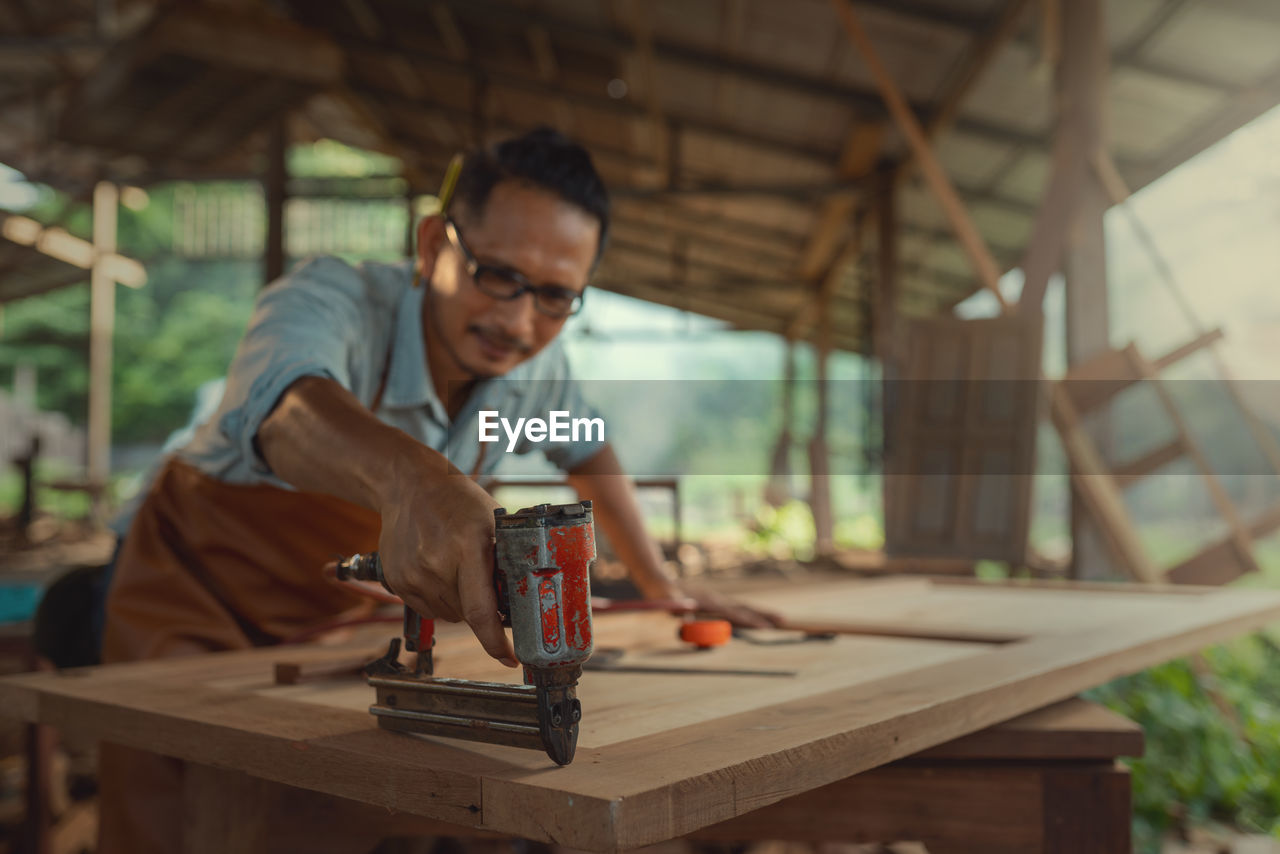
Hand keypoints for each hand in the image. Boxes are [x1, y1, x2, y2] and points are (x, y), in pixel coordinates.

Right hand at [376, 455, 516, 666]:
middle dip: (482, 609)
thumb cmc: (458, 501)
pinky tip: (440, 571)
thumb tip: (527, 598)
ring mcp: (412, 575)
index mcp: (467, 548)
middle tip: (485, 582)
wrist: (409, 486)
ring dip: (460, 604)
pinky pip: (427, 608)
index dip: (496, 643)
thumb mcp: (494, 521)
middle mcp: (435, 564)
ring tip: (458, 568)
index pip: (482, 611)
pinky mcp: (397, 581)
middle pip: (467, 616)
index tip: (511, 658)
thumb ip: (509, 558)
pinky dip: (440, 598)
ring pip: (448, 615)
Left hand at [666, 582, 784, 628]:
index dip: (749, 620)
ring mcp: (717, 599)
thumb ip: (678, 612)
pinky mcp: (715, 601)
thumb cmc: (662, 596)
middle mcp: (716, 599)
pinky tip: (758, 617)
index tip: (765, 627)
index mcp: (708, 601)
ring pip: (743, 606)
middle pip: (744, 608)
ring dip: (761, 613)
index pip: (733, 613)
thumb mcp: (668, 604)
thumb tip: (687, 621)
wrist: (659, 581)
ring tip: (779, 619)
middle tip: (784, 620)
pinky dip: (750, 612)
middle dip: (764, 615)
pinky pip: (736, 607)